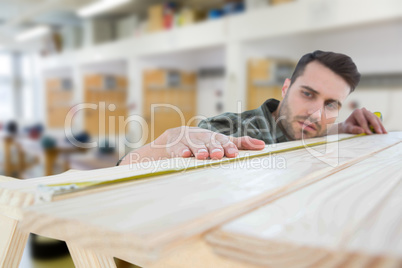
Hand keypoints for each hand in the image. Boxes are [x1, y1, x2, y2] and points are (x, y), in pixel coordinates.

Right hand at [120, 127, 264, 164]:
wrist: (174, 139)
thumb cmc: (203, 142)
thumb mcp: (220, 141)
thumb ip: (241, 143)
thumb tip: (263, 146)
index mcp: (214, 137)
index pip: (223, 140)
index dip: (228, 146)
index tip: (233, 154)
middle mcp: (201, 137)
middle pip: (209, 142)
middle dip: (214, 148)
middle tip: (219, 155)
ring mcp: (187, 141)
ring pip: (194, 145)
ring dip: (199, 150)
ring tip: (203, 156)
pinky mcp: (174, 147)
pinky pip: (177, 149)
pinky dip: (181, 151)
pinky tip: (184, 155)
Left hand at [339, 108, 386, 134]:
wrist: (349, 126)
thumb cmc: (348, 127)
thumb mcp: (347, 128)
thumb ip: (353, 129)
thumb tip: (362, 130)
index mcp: (357, 112)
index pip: (362, 120)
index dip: (366, 127)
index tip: (369, 133)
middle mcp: (364, 111)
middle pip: (371, 118)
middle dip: (375, 126)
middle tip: (379, 133)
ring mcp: (370, 113)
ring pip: (376, 119)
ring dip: (381, 126)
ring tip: (383, 134)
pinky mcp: (374, 117)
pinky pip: (378, 122)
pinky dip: (381, 127)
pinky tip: (384, 132)